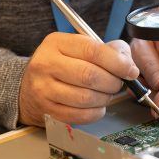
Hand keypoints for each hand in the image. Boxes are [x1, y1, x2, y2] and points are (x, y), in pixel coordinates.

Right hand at [19, 32, 138, 126]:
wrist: (27, 86)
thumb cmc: (62, 64)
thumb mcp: (79, 47)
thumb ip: (107, 50)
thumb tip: (128, 63)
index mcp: (57, 42)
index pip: (92, 51)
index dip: (117, 62)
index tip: (131, 70)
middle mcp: (46, 64)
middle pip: (90, 76)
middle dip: (113, 82)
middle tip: (119, 83)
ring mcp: (43, 89)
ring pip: (85, 98)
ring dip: (105, 98)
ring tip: (107, 94)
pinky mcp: (46, 110)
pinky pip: (79, 116)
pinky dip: (96, 112)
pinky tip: (97, 106)